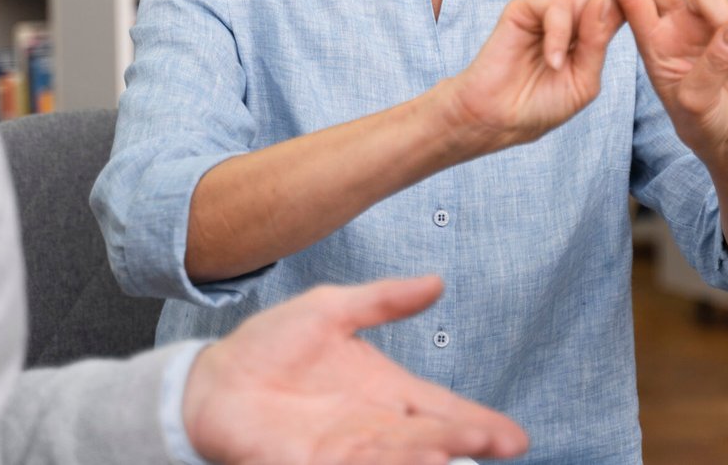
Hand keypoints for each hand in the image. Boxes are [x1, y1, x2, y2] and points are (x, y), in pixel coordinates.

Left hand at [182, 276, 527, 464]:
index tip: (515, 439)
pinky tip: (411, 460)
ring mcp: (346, 450)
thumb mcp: (332, 309)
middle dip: (464, 441)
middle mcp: (375, 426)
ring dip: (428, 455)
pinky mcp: (313, 464)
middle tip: (495, 443)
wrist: (212, 379)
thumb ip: (383, 300)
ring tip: (453, 450)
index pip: (443, 409)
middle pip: (431, 437)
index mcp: (386, 391)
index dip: (478, 423)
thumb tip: (435, 281)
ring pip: (399, 457)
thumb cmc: (269, 346)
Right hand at [435, 0, 675, 153]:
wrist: (498, 120)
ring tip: (569, 55)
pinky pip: (555, 9)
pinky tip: (553, 61)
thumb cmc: (541, 105)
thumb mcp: (583, 80)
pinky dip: (557, 36)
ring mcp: (550, 7)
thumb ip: (596, 42)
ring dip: (585, 19)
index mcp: (595, 29)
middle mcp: (576, 12)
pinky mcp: (524, 8)